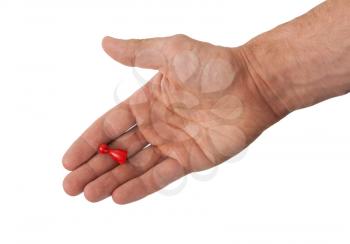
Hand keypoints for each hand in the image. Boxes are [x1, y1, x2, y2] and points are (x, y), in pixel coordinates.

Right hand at [62, 34, 279, 203]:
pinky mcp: (191, 159)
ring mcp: (172, 144)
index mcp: (147, 101)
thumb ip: (137, 52)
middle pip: (117, 150)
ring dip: (110, 180)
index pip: (109, 125)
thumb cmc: (215, 65)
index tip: (67, 160)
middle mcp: (156, 125)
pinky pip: (161, 176)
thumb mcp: (172, 51)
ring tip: (87, 194)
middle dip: (93, 167)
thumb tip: (105, 42)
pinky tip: (118, 196)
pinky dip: (140, 186)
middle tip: (69, 186)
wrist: (254, 84)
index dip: (88, 142)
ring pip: (135, 166)